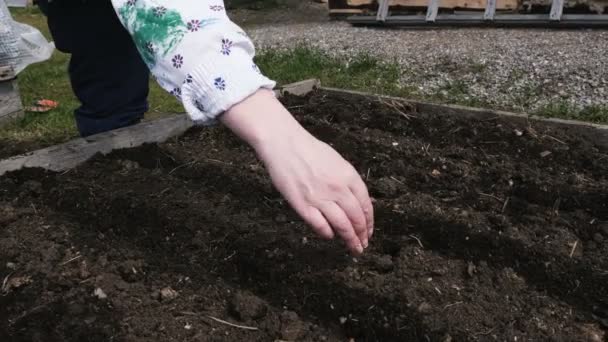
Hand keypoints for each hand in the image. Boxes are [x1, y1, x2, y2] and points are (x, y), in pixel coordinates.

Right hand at [220, 89, 373, 254]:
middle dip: (362, 235)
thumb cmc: (309, 150)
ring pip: (342, 226)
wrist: (285, 144)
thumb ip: (348, 181)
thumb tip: (357, 201)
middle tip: (362, 245)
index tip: (369, 231)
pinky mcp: (303, 205)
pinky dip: (328, 233)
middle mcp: (338, 189)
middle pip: (356, 219)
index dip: (369, 222)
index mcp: (349, 176)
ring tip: (354, 248)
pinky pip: (321, 226)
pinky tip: (330, 235)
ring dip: (350, 240)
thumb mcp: (337, 162)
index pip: (366, 205)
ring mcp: (320, 198)